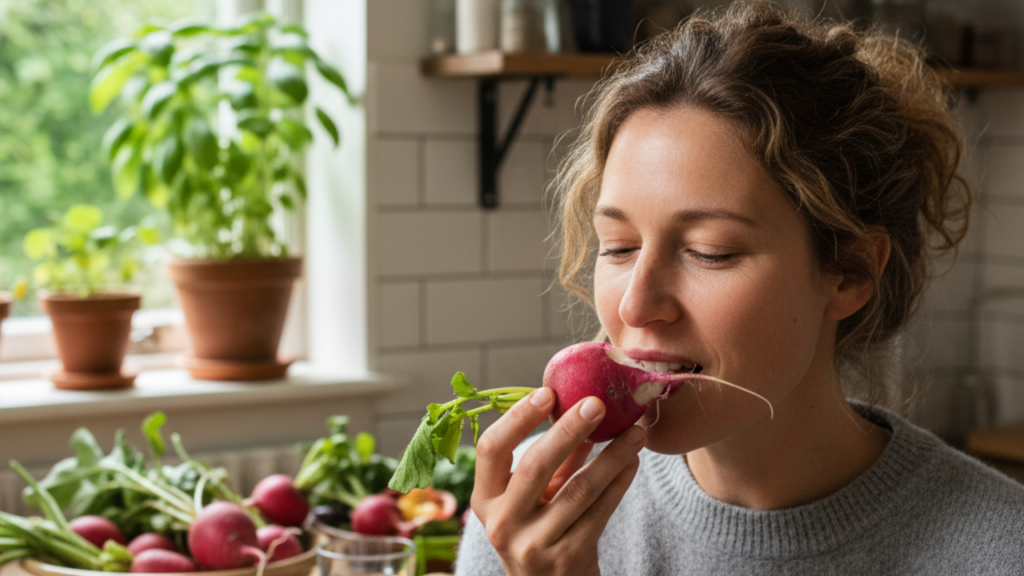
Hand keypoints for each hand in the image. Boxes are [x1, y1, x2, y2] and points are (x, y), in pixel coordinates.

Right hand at [470, 387, 645, 575]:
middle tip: (598, 402)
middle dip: (569, 429)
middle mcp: (502, 523)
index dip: (517, 418)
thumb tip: (579, 406)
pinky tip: (632, 461)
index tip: (547, 392)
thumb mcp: (532, 497)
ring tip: (634, 432)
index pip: (492, 450)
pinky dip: (619, 482)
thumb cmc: (538, 530)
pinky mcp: (568, 558)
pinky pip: (600, 511)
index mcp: (485, 499)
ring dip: (611, 456)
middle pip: (534, 465)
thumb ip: (551, 459)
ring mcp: (534, 545)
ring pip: (578, 489)